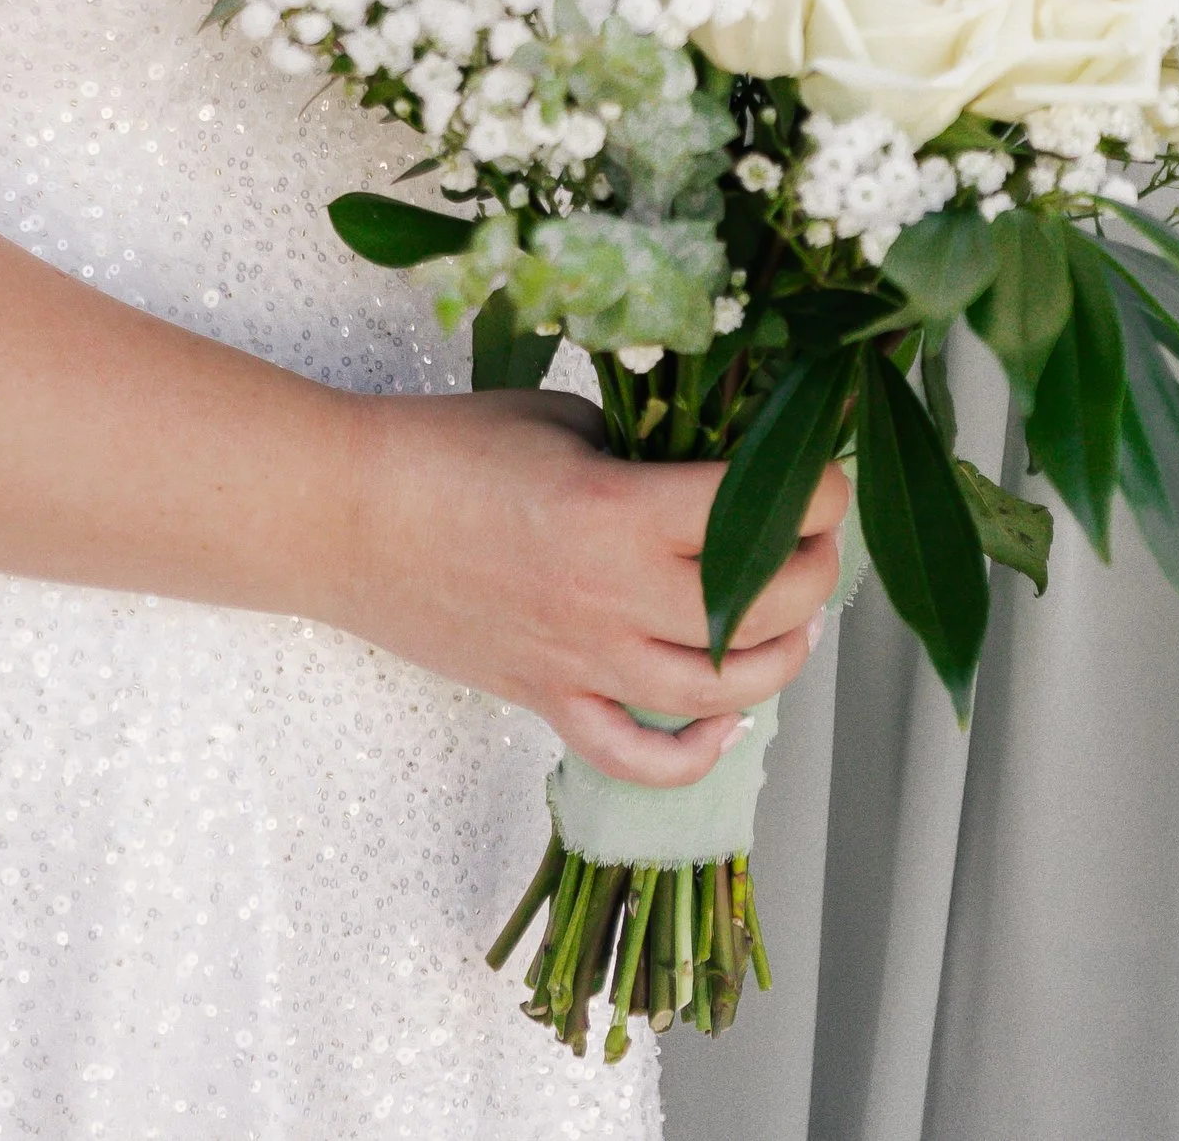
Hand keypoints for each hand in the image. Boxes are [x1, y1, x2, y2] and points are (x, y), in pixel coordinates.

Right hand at [320, 384, 849, 788]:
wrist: (347, 515)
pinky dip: (693, 754)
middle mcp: (612, 599)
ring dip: (780, 660)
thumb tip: (715, 466)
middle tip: (820, 537)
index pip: (759, 515)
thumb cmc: (446, 448)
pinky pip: (636, 757)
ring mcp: (581, 662)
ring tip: (795, 623)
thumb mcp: (565, 420)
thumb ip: (645, 449)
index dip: (819, 494)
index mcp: (619, 512)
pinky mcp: (547, 699)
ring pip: (719, 694)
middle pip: (761, 609)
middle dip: (816, 573)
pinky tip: (721, 721)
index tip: (831, 473)